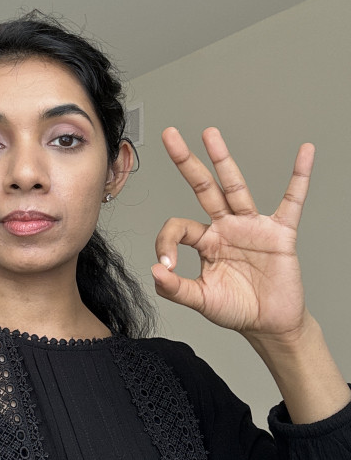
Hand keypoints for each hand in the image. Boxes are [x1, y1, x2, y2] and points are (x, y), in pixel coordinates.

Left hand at [152, 127, 314, 341]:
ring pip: (235, 187)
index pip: (178, 226)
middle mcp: (226, 227)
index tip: (165, 264)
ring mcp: (252, 226)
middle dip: (187, 161)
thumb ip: (175, 288)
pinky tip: (304, 153)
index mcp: (205, 241)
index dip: (165, 242)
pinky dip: (300, 177)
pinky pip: (292, 200)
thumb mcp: (200, 300)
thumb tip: (154, 271)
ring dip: (223, 159)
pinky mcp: (279, 232)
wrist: (269, 324)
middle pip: (203, 188)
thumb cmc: (236, 309)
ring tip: (210, 134)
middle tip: (170, 136)